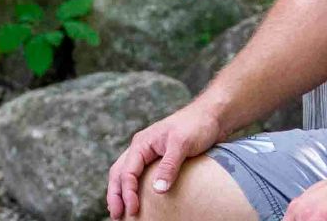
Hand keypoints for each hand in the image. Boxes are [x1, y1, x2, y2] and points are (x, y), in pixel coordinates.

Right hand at [105, 103, 221, 218]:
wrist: (211, 116)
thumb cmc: (196, 125)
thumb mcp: (182, 144)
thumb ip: (169, 166)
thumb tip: (157, 190)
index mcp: (142, 143)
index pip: (127, 171)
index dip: (128, 192)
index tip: (133, 210)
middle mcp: (141, 148)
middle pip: (119, 173)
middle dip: (115, 194)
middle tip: (116, 215)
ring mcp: (148, 153)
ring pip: (125, 173)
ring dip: (120, 191)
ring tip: (119, 210)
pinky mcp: (158, 159)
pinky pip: (139, 175)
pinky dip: (133, 187)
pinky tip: (137, 198)